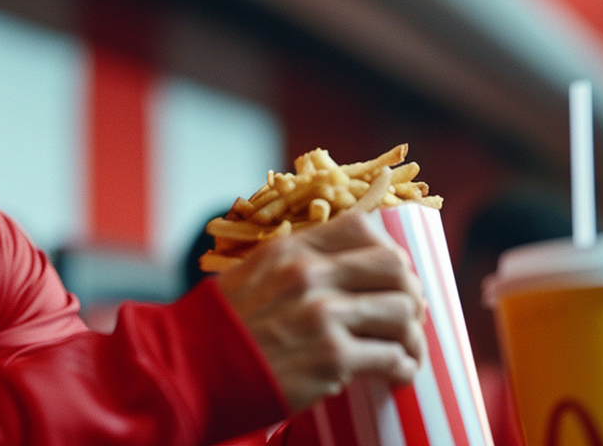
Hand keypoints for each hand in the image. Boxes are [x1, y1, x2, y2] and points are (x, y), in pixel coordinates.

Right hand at [215, 210, 425, 412]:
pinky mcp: (330, 358)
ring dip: (412, 334)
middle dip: (410, 291)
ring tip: (408, 349)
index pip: (363, 227)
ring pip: (401, 312)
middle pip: (394, 266)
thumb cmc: (222, 327)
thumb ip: (294, 264)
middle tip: (409, 313)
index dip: (387, 251)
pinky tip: (399, 374)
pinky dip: (403, 367)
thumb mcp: (252, 275)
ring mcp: (322, 315)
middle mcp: (310, 275)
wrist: (190, 370)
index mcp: (292, 249)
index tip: (389, 276)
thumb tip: (339, 268)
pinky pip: (391, 357)